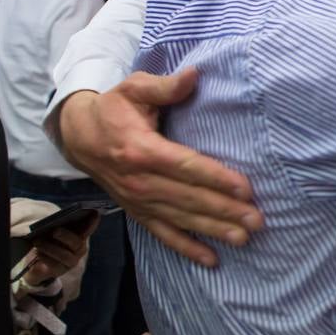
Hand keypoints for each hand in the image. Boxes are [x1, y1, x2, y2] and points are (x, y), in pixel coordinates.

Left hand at [21, 213, 98, 285]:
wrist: (38, 263)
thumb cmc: (48, 241)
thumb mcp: (52, 232)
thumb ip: (57, 226)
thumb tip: (54, 223)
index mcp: (80, 236)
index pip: (88, 229)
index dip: (92, 222)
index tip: (95, 213)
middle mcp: (79, 249)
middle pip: (76, 242)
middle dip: (65, 236)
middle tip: (55, 231)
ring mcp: (72, 261)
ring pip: (64, 255)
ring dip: (50, 247)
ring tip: (37, 241)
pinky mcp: (61, 270)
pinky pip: (54, 265)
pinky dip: (45, 257)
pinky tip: (38, 253)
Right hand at [57, 68, 262, 267]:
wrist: (78, 136)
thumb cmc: (113, 108)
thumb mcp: (134, 88)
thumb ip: (165, 86)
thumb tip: (195, 75)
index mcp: (141, 149)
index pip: (186, 166)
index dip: (216, 178)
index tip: (245, 188)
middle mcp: (140, 180)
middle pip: (188, 198)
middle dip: (224, 210)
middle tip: (257, 220)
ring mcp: (138, 200)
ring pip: (181, 219)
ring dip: (213, 230)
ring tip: (243, 238)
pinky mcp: (137, 211)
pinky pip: (163, 234)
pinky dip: (186, 248)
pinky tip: (211, 259)